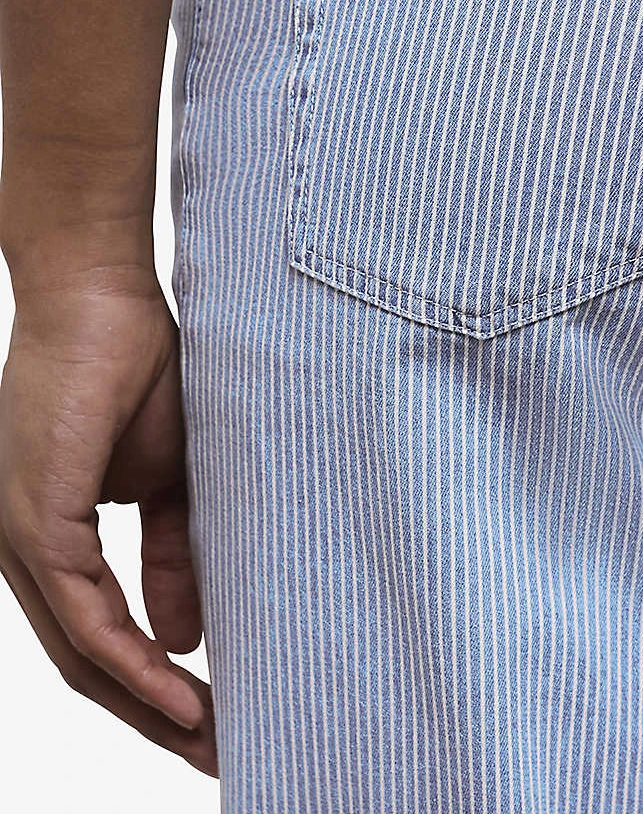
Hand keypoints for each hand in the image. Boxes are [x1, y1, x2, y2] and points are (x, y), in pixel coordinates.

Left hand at [0, 264, 216, 777]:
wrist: (103, 296)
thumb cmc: (134, 369)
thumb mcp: (169, 483)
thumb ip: (173, 558)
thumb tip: (185, 632)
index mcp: (50, 540)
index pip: (96, 638)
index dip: (151, 687)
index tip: (212, 718)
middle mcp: (22, 552)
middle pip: (85, 665)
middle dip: (153, 716)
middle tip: (217, 751)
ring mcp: (20, 539)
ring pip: (79, 655)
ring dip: (146, 705)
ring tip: (208, 736)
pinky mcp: (34, 521)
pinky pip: (83, 616)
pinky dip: (133, 661)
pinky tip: (178, 687)